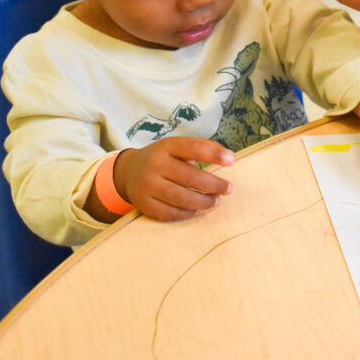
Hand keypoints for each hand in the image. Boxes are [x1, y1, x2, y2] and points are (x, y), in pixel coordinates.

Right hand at [110, 137, 233, 220]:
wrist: (128, 171)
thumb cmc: (163, 158)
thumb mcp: (177, 147)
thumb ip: (201, 148)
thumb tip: (229, 157)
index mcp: (165, 147)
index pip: (192, 148)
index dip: (213, 154)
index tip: (232, 160)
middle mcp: (154, 165)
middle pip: (189, 177)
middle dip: (213, 184)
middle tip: (228, 188)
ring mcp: (147, 186)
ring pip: (181, 198)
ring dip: (203, 201)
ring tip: (216, 200)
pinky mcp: (144, 204)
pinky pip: (170, 212)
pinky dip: (187, 212)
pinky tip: (196, 208)